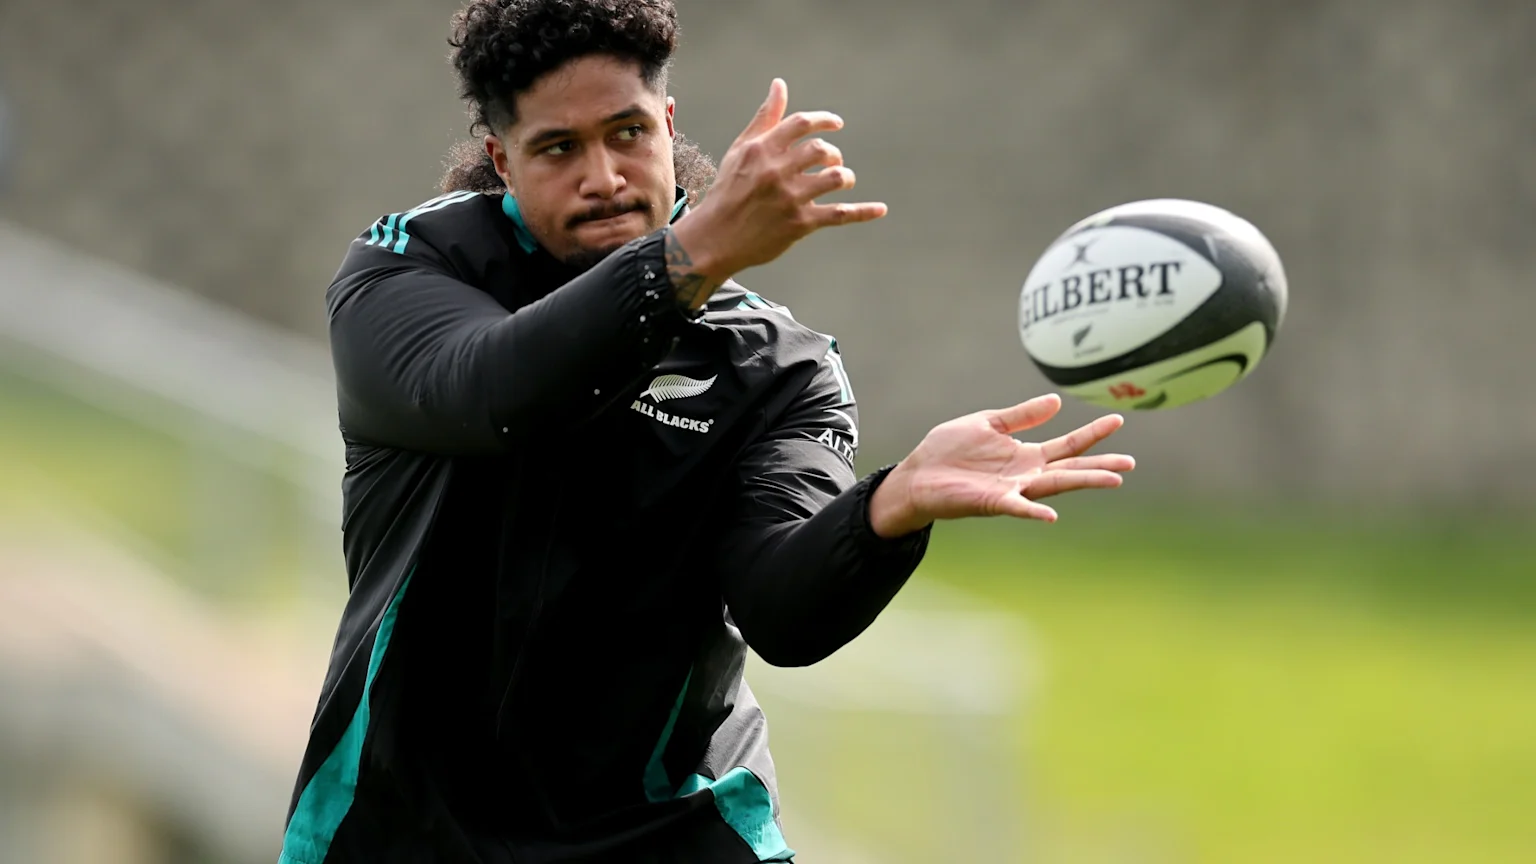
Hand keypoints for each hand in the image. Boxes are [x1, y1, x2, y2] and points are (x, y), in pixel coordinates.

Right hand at [666, 78, 885, 304]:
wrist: (714, 239)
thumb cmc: (727, 191)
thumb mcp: (740, 152)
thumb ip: (765, 119)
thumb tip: (780, 85)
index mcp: (761, 150)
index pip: (802, 124)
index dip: (825, 121)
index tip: (837, 125)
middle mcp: (776, 171)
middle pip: (821, 150)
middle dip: (833, 154)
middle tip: (832, 162)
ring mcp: (790, 198)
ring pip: (834, 178)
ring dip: (845, 177)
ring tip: (842, 181)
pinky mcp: (800, 224)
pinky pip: (839, 215)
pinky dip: (863, 212)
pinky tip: (880, 209)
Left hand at [868, 394, 1134, 536]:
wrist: (916, 475)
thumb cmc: (948, 451)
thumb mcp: (988, 423)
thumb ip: (1021, 416)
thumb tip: (1057, 401)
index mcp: (1025, 455)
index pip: (1067, 444)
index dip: (1092, 434)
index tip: (1118, 420)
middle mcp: (1025, 475)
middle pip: (1071, 469)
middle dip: (1100, 466)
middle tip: (1131, 463)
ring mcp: (1012, 490)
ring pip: (1054, 487)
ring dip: (1083, 483)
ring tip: (1114, 480)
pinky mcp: (991, 502)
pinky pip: (1017, 507)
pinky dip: (1034, 511)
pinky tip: (1051, 514)